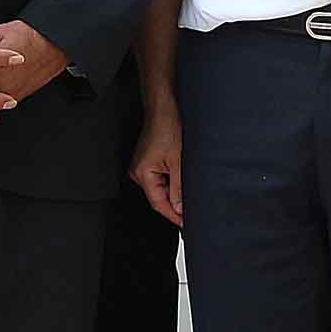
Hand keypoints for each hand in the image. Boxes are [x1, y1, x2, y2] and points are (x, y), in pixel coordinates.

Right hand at [131, 105, 182, 227]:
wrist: (164, 108)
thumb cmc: (168, 127)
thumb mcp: (179, 162)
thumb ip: (179, 189)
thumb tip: (181, 208)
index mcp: (142, 174)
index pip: (159, 204)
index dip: (174, 216)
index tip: (185, 223)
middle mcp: (138, 172)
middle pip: (159, 197)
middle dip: (175, 204)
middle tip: (192, 210)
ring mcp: (142, 166)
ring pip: (161, 188)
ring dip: (175, 191)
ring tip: (188, 187)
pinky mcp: (148, 161)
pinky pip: (160, 178)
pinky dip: (171, 181)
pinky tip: (181, 176)